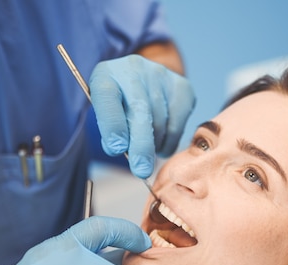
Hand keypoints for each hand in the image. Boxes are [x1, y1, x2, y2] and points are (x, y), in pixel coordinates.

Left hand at [89, 54, 195, 177]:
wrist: (141, 78)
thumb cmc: (119, 103)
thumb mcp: (105, 113)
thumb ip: (110, 132)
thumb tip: (123, 150)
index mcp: (106, 76)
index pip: (107, 98)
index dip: (113, 124)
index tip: (117, 148)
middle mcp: (133, 70)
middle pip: (140, 111)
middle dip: (141, 145)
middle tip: (141, 170)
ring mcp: (161, 76)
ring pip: (161, 121)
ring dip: (154, 145)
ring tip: (147, 150)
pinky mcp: (182, 87)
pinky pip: (178, 123)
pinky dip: (170, 141)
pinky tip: (161, 141)